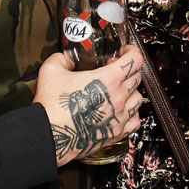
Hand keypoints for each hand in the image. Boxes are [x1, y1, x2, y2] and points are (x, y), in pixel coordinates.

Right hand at [34, 44, 143, 165]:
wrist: (50, 136)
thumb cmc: (52, 106)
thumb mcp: (50, 71)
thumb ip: (61, 58)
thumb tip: (66, 58)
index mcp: (107, 80)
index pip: (134, 60)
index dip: (131, 52)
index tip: (125, 52)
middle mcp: (118, 98)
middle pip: (137, 77)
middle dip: (128, 70)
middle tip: (114, 70)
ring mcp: (119, 117)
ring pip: (138, 98)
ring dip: (131, 91)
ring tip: (118, 90)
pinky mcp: (116, 133)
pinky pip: (136, 121)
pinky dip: (132, 113)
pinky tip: (122, 111)